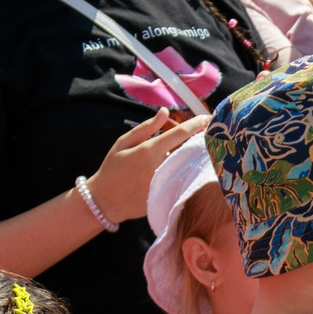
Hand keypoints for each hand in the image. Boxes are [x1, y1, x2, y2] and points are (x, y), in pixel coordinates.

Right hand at [87, 110, 210, 222]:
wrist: (104, 201)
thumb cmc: (112, 169)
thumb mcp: (123, 143)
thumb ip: (146, 127)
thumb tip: (165, 111)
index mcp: (149, 150)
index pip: (180, 133)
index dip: (196, 124)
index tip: (207, 118)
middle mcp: (160, 166)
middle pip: (190, 149)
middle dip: (199, 141)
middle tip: (205, 134)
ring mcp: (165, 183)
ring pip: (188, 165)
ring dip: (194, 157)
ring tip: (197, 151)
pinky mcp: (167, 195)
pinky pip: (182, 179)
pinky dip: (186, 172)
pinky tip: (187, 169)